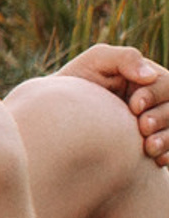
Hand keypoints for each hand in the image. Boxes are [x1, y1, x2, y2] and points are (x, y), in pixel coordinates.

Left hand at [60, 44, 168, 164]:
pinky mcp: (153, 143)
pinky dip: (167, 153)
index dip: (155, 95)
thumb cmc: (78, 81)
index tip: (133, 106)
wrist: (59, 112)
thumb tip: (150, 75)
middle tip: (143, 126)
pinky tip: (155, 159)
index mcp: (150, 79)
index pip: (166, 84)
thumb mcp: (96, 62)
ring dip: (167, 138)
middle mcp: (158, 101)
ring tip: (148, 147)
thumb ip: (124, 58)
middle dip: (163, 117)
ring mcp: (157, 123)